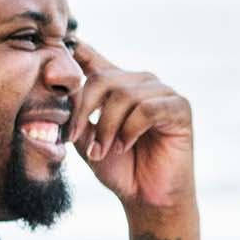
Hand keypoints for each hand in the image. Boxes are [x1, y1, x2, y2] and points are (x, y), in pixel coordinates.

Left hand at [71, 42, 194, 211]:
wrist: (146, 198)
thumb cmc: (118, 169)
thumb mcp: (86, 139)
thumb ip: (76, 113)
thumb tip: (59, 90)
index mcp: (117, 86)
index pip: (94, 58)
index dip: (76, 48)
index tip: (61, 40)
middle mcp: (141, 83)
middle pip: (104, 79)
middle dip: (86, 110)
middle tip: (77, 138)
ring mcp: (163, 93)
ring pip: (125, 95)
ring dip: (108, 126)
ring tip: (105, 150)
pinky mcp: (180, 108)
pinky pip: (148, 109)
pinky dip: (130, 129)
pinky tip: (125, 145)